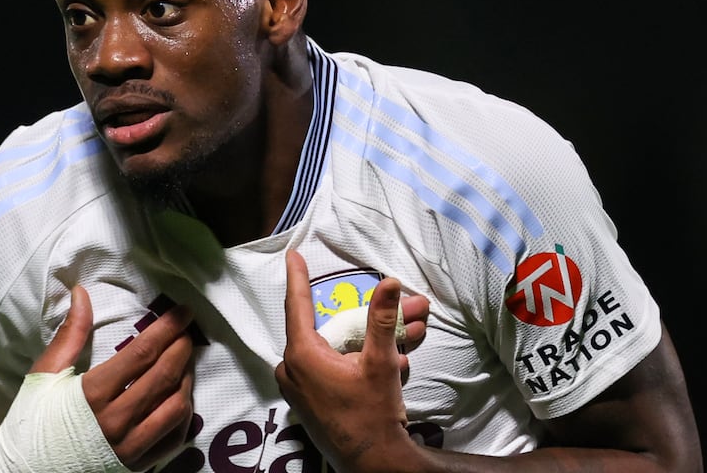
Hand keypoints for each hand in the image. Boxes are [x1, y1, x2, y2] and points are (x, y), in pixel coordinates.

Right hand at [32, 286, 195, 471]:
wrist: (25, 471)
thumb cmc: (32, 421)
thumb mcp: (45, 374)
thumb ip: (70, 334)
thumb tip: (82, 293)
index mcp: (92, 394)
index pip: (142, 354)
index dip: (167, 329)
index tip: (183, 312)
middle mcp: (116, 421)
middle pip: (164, 377)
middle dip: (182, 348)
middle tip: (187, 331)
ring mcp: (129, 448)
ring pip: (176, 408)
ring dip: (186, 379)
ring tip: (183, 362)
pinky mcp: (137, 466)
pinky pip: (173, 438)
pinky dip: (183, 413)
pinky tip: (179, 397)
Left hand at [275, 249, 428, 471]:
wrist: (375, 464)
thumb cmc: (373, 414)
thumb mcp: (380, 363)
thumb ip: (382, 320)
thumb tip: (390, 284)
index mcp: (301, 355)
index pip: (298, 304)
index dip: (298, 277)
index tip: (293, 255)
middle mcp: (294, 369)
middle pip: (335, 330)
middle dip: (373, 318)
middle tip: (409, 308)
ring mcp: (301, 387)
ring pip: (340, 350)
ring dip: (375, 342)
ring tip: (414, 335)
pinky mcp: (312, 401)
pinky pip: (336, 369)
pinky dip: (362, 362)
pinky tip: (398, 362)